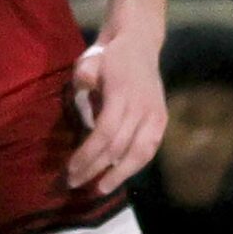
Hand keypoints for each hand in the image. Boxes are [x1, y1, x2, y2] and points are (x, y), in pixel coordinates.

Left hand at [66, 20, 167, 193]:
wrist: (140, 44)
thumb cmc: (110, 56)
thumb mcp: (92, 59)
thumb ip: (85, 73)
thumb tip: (81, 87)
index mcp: (123, 94)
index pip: (104, 133)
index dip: (87, 155)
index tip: (70, 170)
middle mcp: (142, 108)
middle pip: (118, 148)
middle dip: (95, 168)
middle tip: (75, 183)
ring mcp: (155, 115)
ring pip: (138, 154)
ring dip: (118, 175)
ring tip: (100, 189)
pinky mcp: (162, 120)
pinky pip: (149, 150)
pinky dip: (134, 165)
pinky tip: (119, 175)